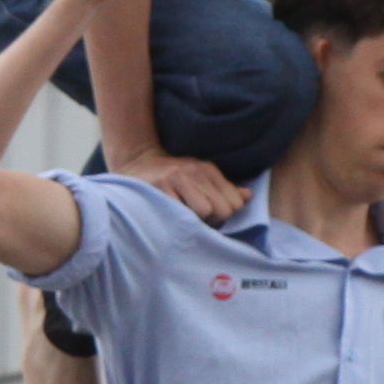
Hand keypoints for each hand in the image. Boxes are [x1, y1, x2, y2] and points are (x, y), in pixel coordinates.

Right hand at [112, 148, 246, 222]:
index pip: (235, 203)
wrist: (136, 161)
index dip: (225, 217)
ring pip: (205, 212)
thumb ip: (224, 189)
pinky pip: (181, 213)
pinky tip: (171, 218)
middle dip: (212, 222)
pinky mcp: (160, 186)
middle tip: (195, 221)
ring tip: (182, 219)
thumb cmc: (170, 176)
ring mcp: (178, 178)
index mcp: (208, 170)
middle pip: (223, 210)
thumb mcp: (200, 177)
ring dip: (196, 222)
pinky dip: (179, 221)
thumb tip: (247, 197)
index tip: (210, 219)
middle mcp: (196, 171)